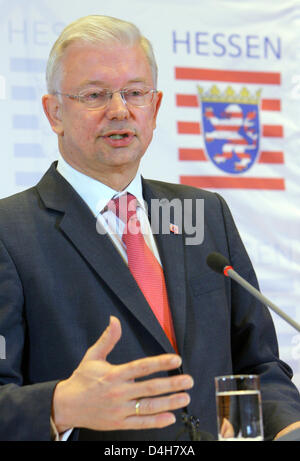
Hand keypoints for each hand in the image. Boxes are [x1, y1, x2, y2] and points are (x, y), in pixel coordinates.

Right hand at [52, 316, 193, 432]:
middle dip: (172, 384)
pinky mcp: (118, 423)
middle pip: (150, 388)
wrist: (66, 406)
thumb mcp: (92, 356)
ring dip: (169, 403)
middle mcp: (118, 392)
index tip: (176, 360)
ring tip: (185, 397)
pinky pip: (140, 424)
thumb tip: (114, 320)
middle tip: (189, 381)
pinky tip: (170, 417)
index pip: (141, 367)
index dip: (160, 363)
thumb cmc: (82, 379)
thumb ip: (107, 339)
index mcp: (114, 374)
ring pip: (148, 407)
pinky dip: (156, 422)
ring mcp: (119, 410)